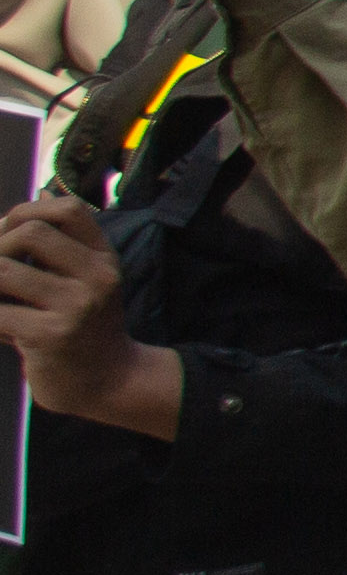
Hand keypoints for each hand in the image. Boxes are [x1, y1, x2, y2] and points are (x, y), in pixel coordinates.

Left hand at [0, 194, 174, 436]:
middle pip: (31, 233)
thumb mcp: (85, 281)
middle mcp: (97, 278)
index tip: (6, 233)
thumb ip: (62, 244)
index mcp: (103, 260)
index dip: (26, 210)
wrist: (108, 383)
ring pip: (3, 269)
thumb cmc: (84, 329)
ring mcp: (77, 307)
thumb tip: (42, 191)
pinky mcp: (52, 335)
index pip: (68, 210)